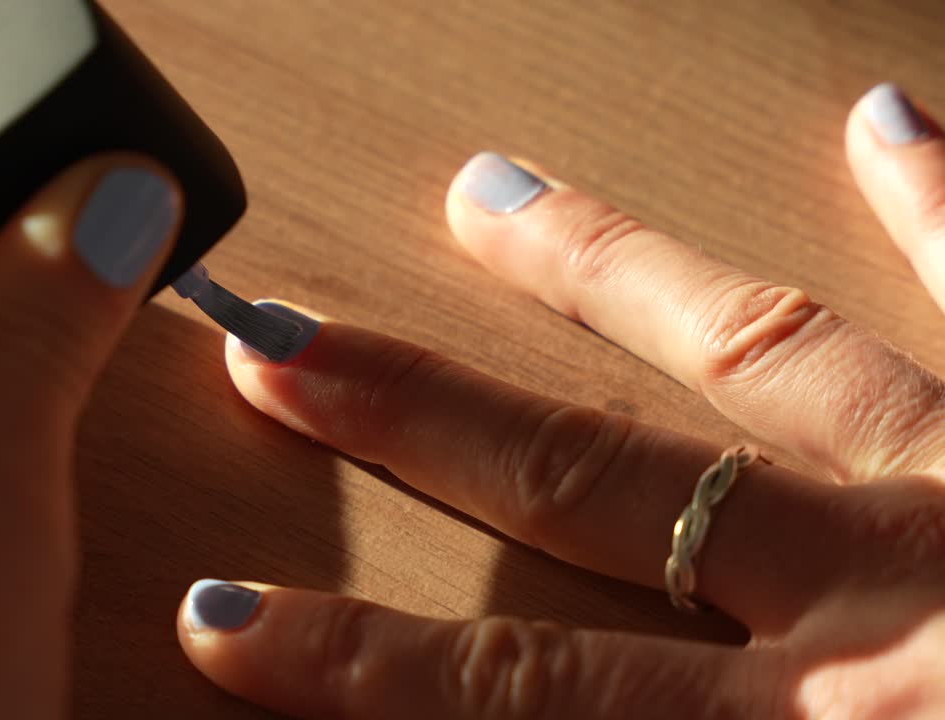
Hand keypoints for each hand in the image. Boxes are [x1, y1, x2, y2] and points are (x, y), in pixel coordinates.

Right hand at [177, 84, 944, 717]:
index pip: (526, 691)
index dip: (362, 655)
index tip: (233, 613)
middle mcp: (882, 596)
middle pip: (589, 479)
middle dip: (417, 414)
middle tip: (284, 349)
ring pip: (754, 349)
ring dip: (604, 271)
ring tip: (486, 195)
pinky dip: (929, 204)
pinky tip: (884, 125)